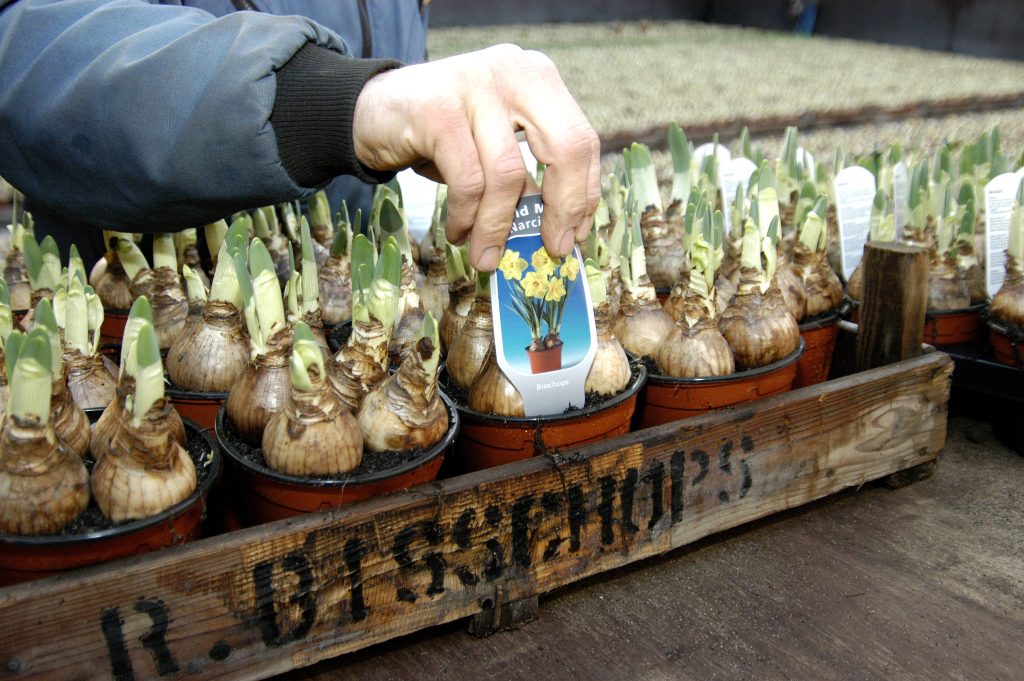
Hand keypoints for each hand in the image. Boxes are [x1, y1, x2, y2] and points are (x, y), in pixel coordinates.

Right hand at [353, 44, 600, 270]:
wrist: (369, 110)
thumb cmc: (441, 136)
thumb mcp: (494, 148)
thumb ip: (528, 175)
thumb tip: (560, 231)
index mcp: (538, 79)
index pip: (583, 140)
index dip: (584, 194)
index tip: (575, 234)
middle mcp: (515, 72)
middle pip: (566, 148)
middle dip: (563, 208)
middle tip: (551, 248)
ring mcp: (476, 84)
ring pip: (508, 174)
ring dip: (497, 226)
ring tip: (484, 254)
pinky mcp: (439, 108)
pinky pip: (468, 181)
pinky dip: (465, 216)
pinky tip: (457, 230)